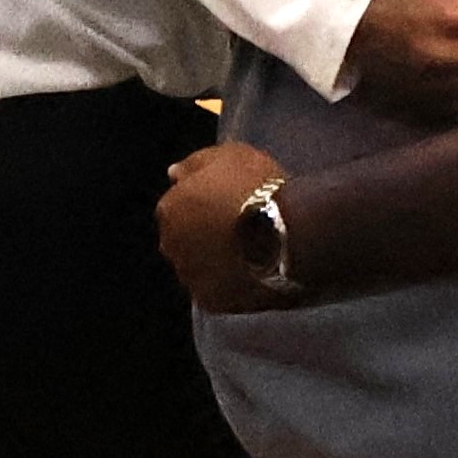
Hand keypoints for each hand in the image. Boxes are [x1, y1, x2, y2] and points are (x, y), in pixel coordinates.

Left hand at [157, 142, 284, 306]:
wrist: (287, 235)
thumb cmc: (258, 188)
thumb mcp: (229, 155)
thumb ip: (195, 164)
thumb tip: (174, 173)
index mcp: (170, 208)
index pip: (178, 205)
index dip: (203, 202)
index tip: (228, 201)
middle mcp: (170, 244)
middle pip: (183, 237)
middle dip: (202, 232)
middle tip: (238, 225)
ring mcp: (190, 276)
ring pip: (197, 265)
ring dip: (213, 259)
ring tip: (248, 251)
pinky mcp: (211, 302)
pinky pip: (216, 289)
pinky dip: (227, 282)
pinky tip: (250, 271)